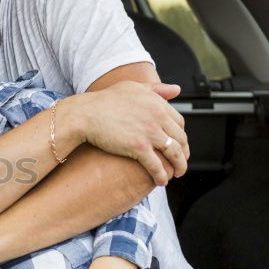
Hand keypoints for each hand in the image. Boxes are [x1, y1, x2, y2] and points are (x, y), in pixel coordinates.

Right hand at [63, 81, 188, 185]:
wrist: (85, 114)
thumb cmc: (104, 100)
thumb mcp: (133, 87)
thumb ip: (157, 89)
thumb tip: (176, 90)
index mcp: (158, 103)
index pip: (180, 123)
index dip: (180, 136)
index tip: (178, 143)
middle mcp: (158, 117)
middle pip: (180, 139)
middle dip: (184, 153)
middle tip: (181, 161)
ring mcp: (150, 133)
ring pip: (174, 153)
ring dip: (179, 166)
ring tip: (176, 174)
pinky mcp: (139, 148)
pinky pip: (157, 165)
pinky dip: (161, 175)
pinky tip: (161, 181)